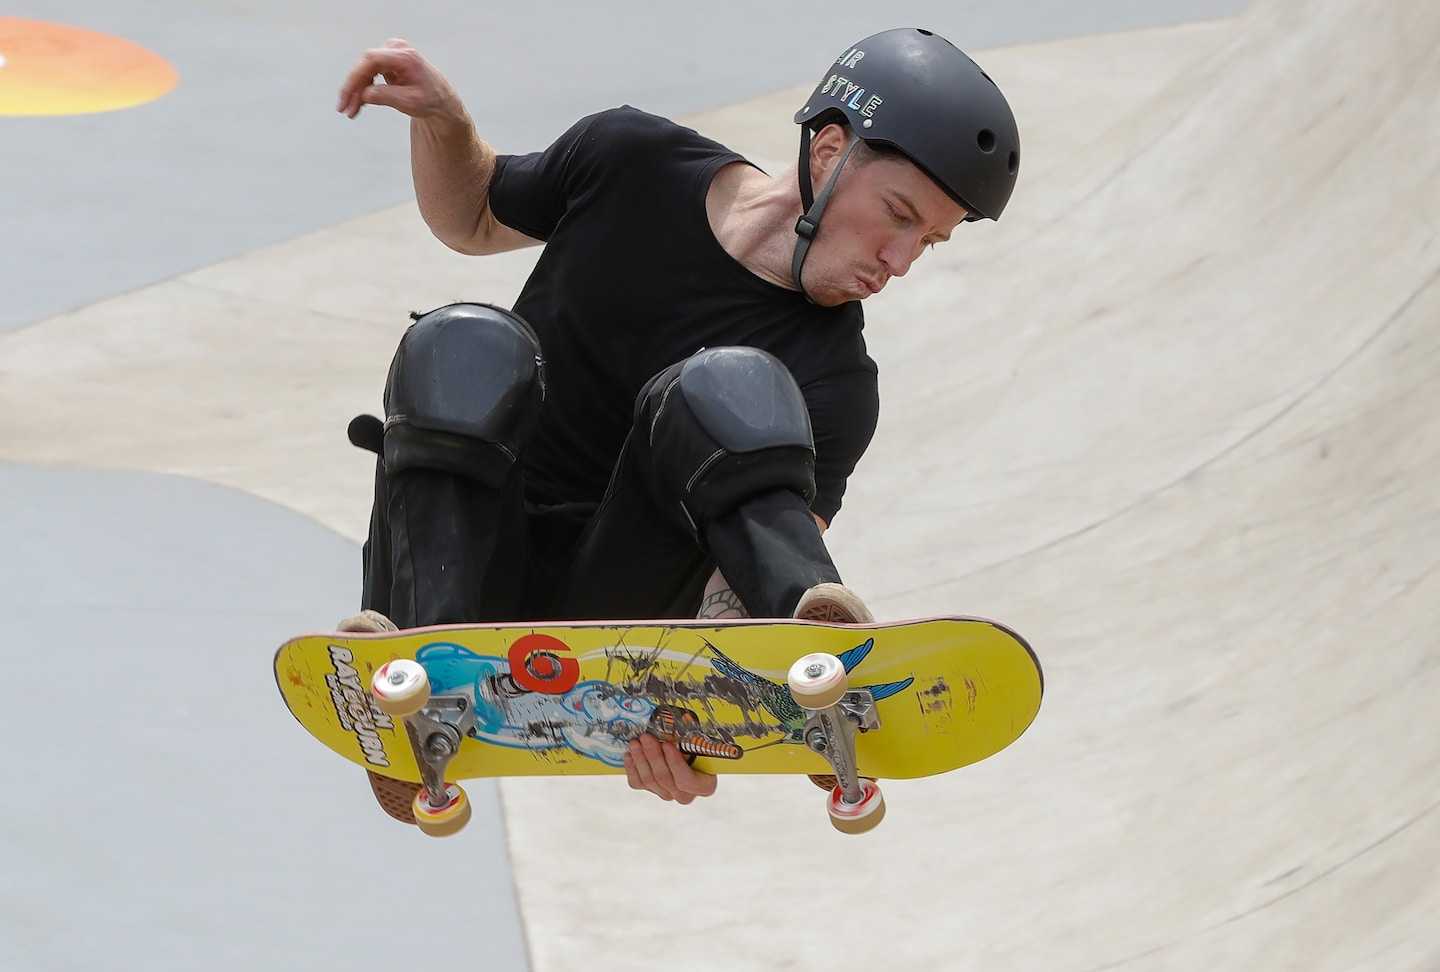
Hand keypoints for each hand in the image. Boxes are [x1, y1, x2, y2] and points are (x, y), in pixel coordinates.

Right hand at [336, 38, 463, 121]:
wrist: (441, 100)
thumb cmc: (430, 101)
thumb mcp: (410, 103)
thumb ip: (387, 97)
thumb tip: (364, 94)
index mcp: (405, 56)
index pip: (372, 60)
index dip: (355, 77)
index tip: (347, 96)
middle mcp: (397, 49)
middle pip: (365, 65)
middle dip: (353, 88)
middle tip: (345, 109)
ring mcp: (391, 52)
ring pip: (365, 70)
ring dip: (356, 91)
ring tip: (351, 111)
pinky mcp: (388, 60)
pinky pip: (369, 73)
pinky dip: (363, 88)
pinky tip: (359, 104)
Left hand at [623, 735, 716, 804]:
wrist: (686, 751)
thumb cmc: (696, 746)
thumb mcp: (698, 742)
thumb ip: (691, 739)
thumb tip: (681, 723)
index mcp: (704, 785)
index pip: (688, 781)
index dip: (676, 764)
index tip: (668, 745)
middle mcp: (686, 794)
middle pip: (665, 779)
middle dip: (653, 756)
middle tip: (646, 737)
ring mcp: (667, 794)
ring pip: (650, 781)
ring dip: (641, 759)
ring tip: (636, 742)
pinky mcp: (651, 790)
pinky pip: (638, 783)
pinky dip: (632, 768)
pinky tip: (629, 754)